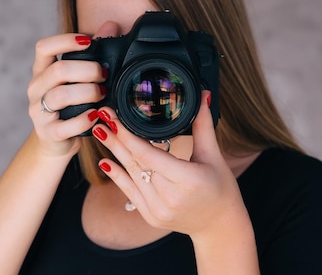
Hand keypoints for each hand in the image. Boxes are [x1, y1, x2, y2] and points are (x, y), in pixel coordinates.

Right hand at [26, 33, 104, 156]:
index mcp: (41, 70)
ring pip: (60, 96)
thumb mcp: (78, 78)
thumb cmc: (70, 104)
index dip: (66, 40)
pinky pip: (66, 125)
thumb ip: (93, 52)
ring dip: (88, 93)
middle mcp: (36, 88)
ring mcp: (39, 111)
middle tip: (104, 75)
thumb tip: (111, 26)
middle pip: (58, 70)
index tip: (88, 41)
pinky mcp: (48, 132)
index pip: (44, 47)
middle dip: (87, 70)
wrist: (56, 141)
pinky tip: (96, 115)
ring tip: (102, 94)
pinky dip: (84, 120)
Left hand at [93, 91, 248, 237]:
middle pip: (136, 163)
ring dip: (114, 152)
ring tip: (101, 132)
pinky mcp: (150, 216)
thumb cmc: (221, 189)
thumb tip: (202, 95)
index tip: (115, 118)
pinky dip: (117, 176)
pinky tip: (104, 161)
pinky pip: (129, 193)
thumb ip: (203, 126)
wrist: (219, 226)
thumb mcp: (213, 156)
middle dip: (117, 138)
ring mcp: (158, 210)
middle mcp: (170, 198)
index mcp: (188, 181)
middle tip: (101, 117)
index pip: (150, 156)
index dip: (129, 136)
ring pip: (131, 176)